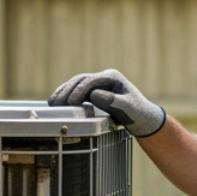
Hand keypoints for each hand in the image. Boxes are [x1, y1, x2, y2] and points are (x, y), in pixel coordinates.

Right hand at [48, 69, 166, 137]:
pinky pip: (77, 90)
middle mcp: (104, 77)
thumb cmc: (138, 114)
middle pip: (80, 80)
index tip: (70, 104)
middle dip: (66, 91)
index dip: (79, 91)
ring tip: (52, 104)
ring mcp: (98, 83)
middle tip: (56, 105)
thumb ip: (113, 102)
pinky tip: (56, 103)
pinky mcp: (94, 91)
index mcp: (112, 77)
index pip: (91, 81)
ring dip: (63, 92)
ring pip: (76, 84)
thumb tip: (94, 95)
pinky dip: (66, 95)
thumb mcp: (129, 109)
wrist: (144, 118)